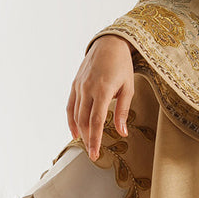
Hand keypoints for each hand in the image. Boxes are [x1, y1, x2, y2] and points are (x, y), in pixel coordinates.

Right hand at [66, 35, 134, 161]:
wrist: (109, 43)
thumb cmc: (122, 65)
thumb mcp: (128, 88)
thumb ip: (123, 111)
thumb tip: (122, 132)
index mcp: (102, 90)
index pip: (95, 121)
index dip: (94, 140)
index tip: (95, 154)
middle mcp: (87, 89)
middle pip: (83, 121)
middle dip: (87, 139)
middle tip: (92, 153)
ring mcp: (79, 86)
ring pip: (75, 114)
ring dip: (79, 131)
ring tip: (85, 143)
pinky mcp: (75, 84)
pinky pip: (70, 105)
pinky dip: (71, 119)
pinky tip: (75, 130)